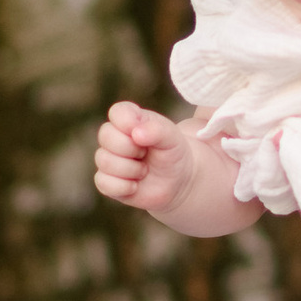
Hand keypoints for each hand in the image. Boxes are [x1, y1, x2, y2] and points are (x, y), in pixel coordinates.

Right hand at [93, 101, 260, 239]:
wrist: (197, 186)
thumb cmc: (190, 155)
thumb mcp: (176, 137)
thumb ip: (158, 128)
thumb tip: (139, 129)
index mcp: (137, 122)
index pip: (116, 112)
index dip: (127, 120)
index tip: (146, 131)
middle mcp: (124, 142)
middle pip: (105, 137)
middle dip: (129, 146)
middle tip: (149, 152)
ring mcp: (119, 165)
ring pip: (104, 160)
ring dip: (129, 166)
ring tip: (147, 170)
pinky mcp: (118, 187)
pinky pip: (103, 183)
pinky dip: (122, 184)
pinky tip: (139, 184)